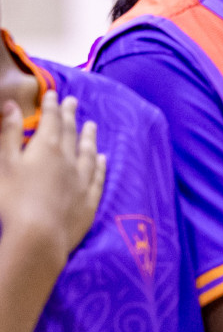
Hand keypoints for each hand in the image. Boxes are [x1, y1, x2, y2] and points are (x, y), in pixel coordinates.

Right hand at [0, 92, 105, 262]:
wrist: (38, 237)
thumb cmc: (12, 200)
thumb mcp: (4, 163)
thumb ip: (10, 133)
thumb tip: (12, 105)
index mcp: (46, 149)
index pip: (51, 122)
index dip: (52, 107)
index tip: (55, 94)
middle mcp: (69, 161)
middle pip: (71, 133)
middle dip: (70, 116)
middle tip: (74, 102)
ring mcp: (82, 181)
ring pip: (89, 153)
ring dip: (89, 137)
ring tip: (92, 125)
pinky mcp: (89, 202)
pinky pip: (98, 178)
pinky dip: (101, 166)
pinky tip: (103, 160)